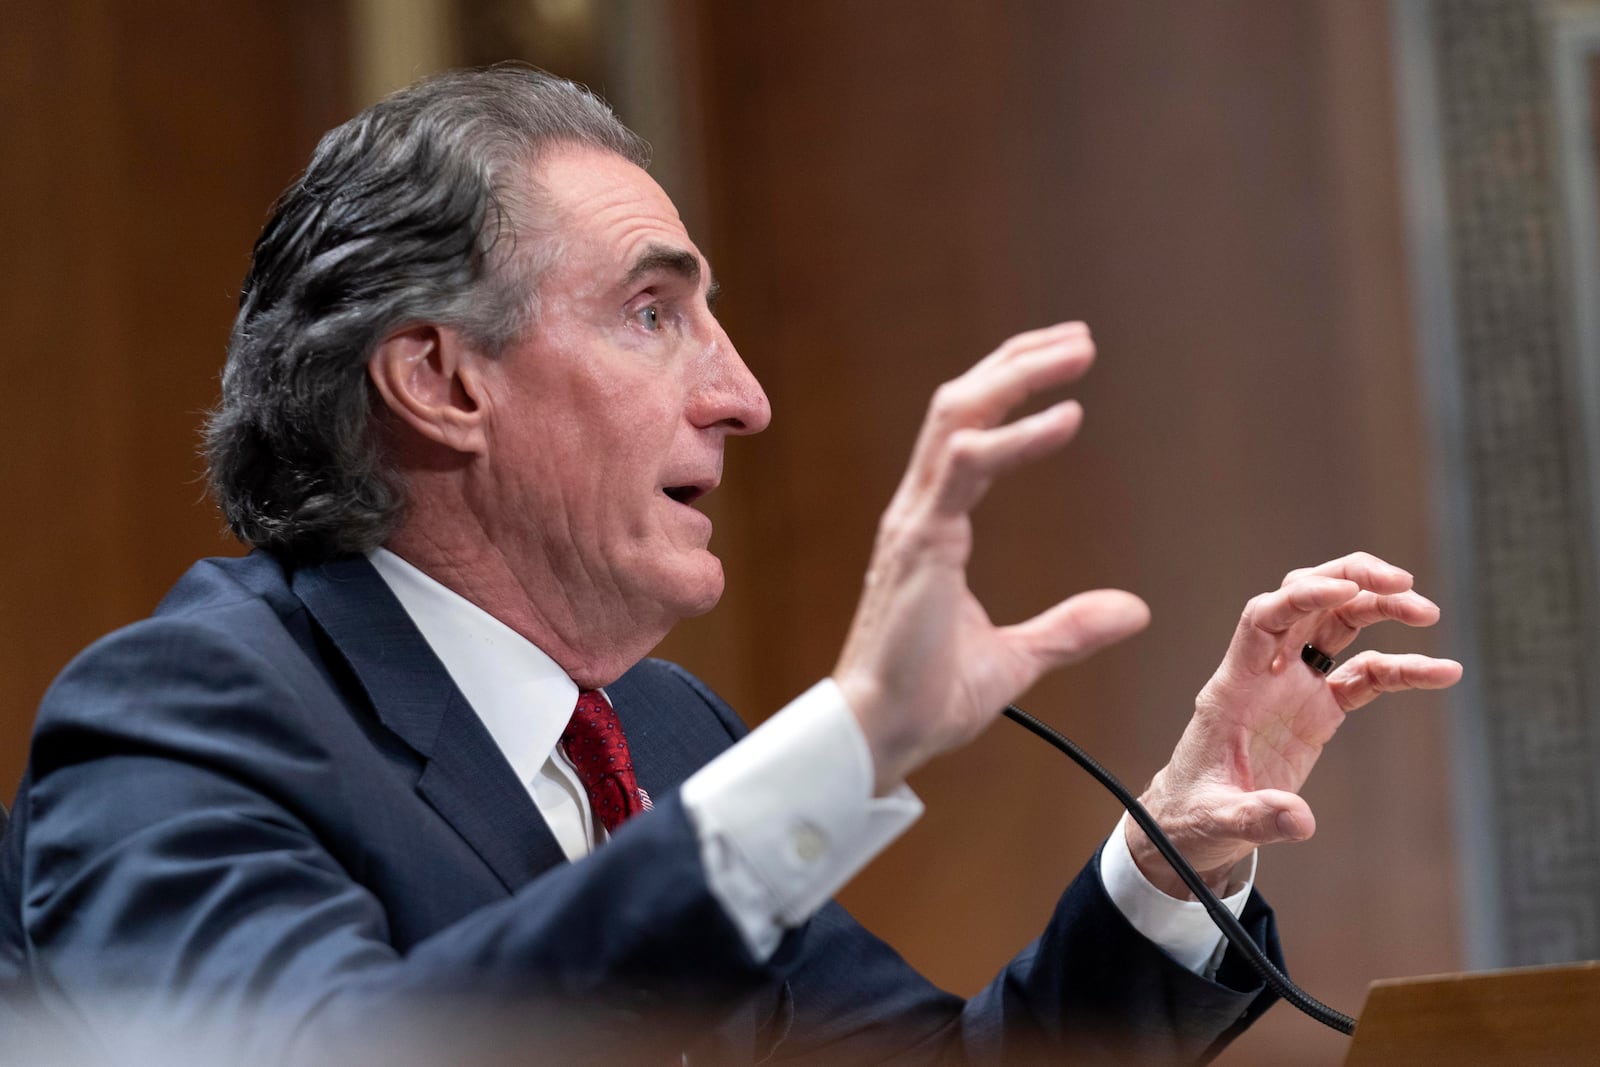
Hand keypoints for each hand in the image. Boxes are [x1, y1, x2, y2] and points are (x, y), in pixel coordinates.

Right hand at [833, 323, 1149, 792]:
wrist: (880, 736)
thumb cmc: (927, 698)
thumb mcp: (1017, 658)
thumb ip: (1068, 627)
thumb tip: (1133, 610)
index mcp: (933, 528)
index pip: (967, 433)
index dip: (1010, 390)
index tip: (1062, 365)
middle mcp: (918, 512)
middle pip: (959, 406)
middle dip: (1016, 364)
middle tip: (1078, 338)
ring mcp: (915, 523)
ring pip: (957, 417)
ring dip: (1015, 378)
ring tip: (1074, 352)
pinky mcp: (921, 545)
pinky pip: (967, 469)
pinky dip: (1016, 438)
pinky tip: (1066, 420)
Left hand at [1127, 552, 1463, 896]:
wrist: (1194, 821)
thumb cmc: (1195, 813)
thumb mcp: (1218, 820)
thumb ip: (1257, 817)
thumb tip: (1300, 821)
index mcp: (1235, 686)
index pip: (1264, 618)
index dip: (1302, 595)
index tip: (1347, 588)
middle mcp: (1266, 673)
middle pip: (1306, 601)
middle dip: (1350, 580)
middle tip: (1402, 583)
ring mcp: (1294, 686)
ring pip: (1338, 624)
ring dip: (1379, 607)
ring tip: (1427, 611)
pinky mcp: (1319, 708)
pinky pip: (1365, 675)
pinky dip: (1402, 669)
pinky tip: (1444, 671)